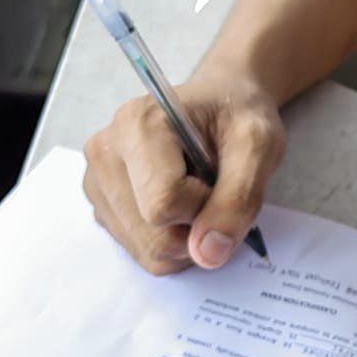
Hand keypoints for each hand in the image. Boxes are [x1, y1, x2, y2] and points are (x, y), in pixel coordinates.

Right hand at [82, 68, 285, 274]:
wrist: (221, 102)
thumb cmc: (238, 114)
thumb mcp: (258, 145)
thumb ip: (239, 199)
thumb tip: (207, 255)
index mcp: (137, 124)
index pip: (163, 205)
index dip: (206, 208)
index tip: (222, 178)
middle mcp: (105, 152)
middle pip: (152, 236)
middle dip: (197, 227)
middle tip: (214, 188)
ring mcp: (97, 181)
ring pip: (146, 249)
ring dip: (186, 235)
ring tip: (198, 190)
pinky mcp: (102, 204)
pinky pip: (140, 249)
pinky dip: (171, 238)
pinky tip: (181, 202)